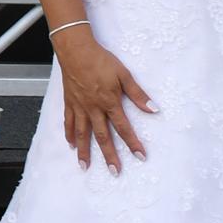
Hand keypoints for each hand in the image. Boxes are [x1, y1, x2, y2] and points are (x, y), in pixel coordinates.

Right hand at [56, 31, 154, 168]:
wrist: (76, 50)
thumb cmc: (101, 60)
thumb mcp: (124, 75)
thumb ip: (138, 94)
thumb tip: (154, 109)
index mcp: (109, 102)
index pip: (124, 128)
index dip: (133, 143)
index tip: (140, 156)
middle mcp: (93, 108)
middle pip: (103, 137)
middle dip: (109, 156)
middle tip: (114, 172)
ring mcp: (79, 107)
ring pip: (82, 133)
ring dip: (84, 151)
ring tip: (85, 166)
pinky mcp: (69, 102)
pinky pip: (68, 122)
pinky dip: (70, 134)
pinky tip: (71, 144)